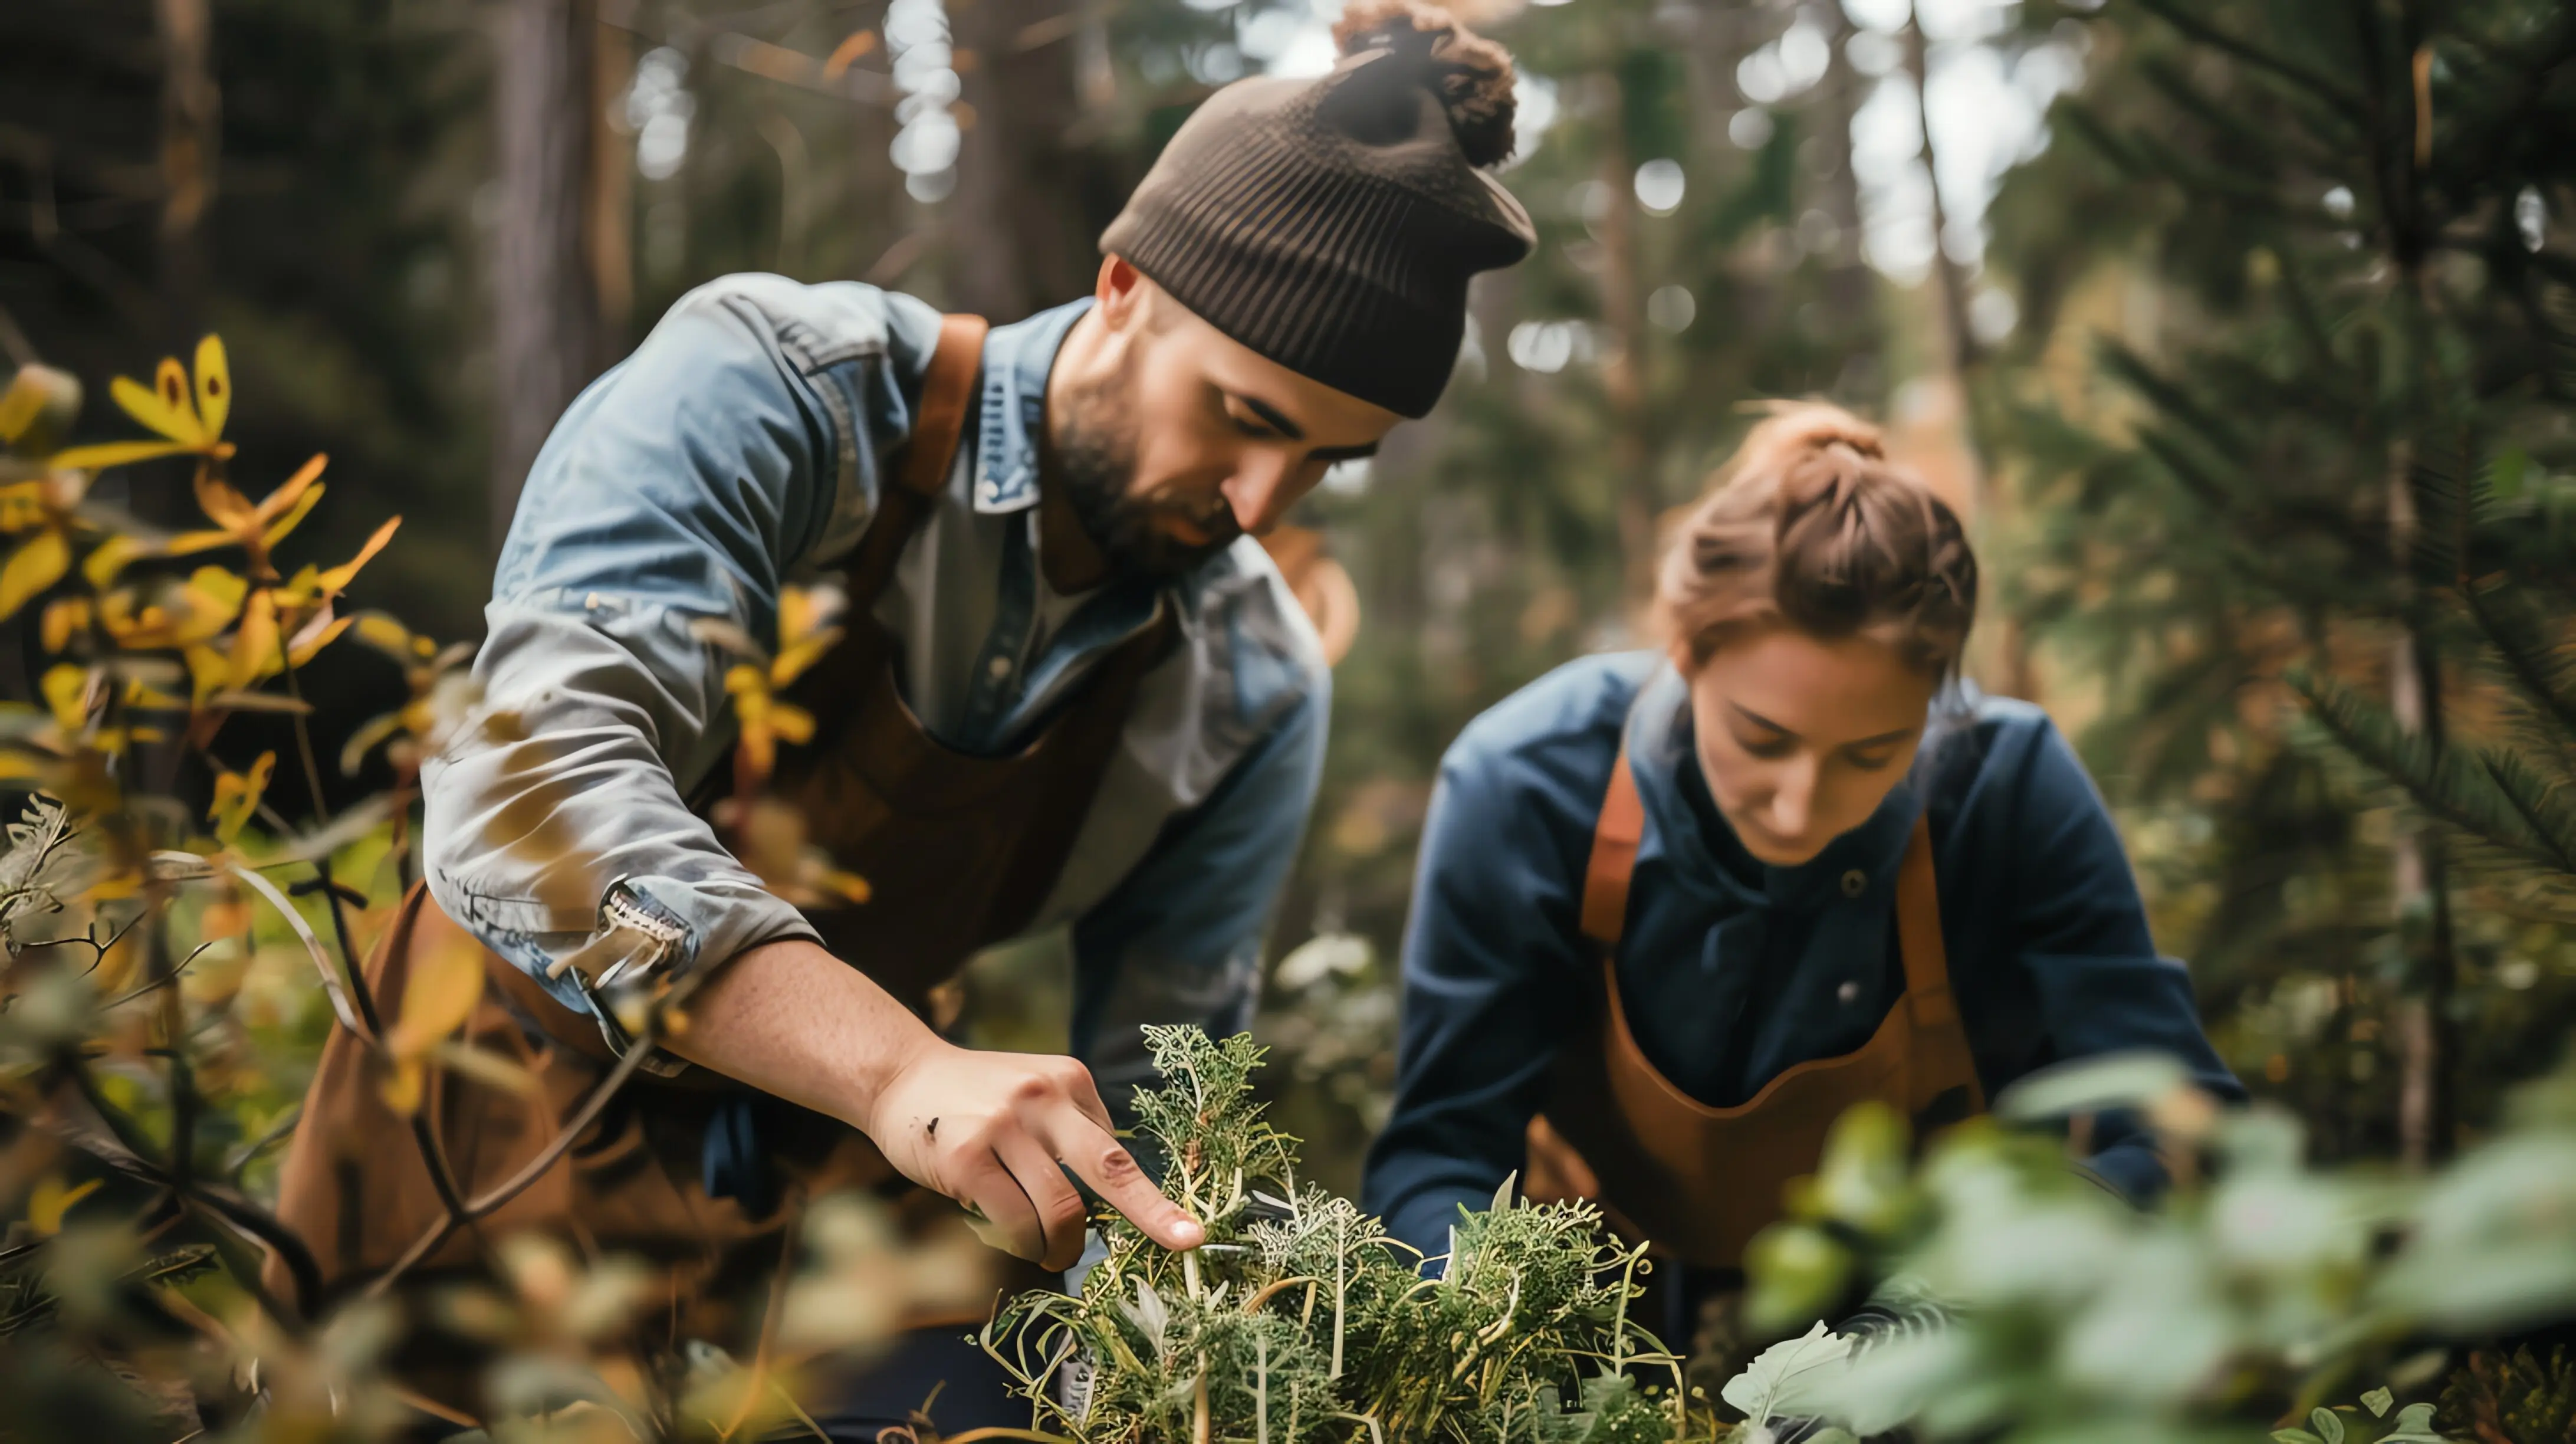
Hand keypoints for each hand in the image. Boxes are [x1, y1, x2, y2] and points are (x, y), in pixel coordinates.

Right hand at [862, 1039, 1205, 1269]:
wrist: (899, 1076)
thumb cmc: (975, 1098)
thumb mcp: (1033, 1091)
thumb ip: (1070, 1130)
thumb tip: (1114, 1195)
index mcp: (1068, 1079)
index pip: (1116, 1149)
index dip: (1152, 1199)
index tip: (1190, 1232)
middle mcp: (1042, 1097)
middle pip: (1110, 1168)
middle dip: (1151, 1214)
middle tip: (1179, 1245)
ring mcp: (1003, 1125)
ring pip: (1058, 1209)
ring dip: (1061, 1246)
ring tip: (1051, 1254)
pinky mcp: (965, 1156)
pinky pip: (1012, 1219)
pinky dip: (1019, 1241)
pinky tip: (1008, 1234)